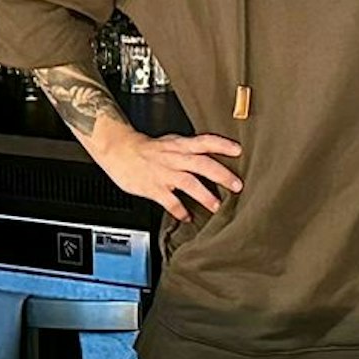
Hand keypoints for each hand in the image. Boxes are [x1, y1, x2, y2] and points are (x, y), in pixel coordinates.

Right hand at [92, 129, 242, 221]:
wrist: (119, 151)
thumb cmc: (149, 148)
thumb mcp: (172, 141)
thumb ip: (192, 148)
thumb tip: (214, 151)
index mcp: (181, 145)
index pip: (205, 141)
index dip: (222, 145)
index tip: (238, 150)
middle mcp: (175, 158)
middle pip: (202, 164)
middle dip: (221, 175)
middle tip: (237, 186)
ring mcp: (164, 173)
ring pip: (188, 183)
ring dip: (204, 195)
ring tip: (217, 206)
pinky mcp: (153, 188)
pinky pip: (169, 201)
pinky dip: (179, 210)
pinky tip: (187, 217)